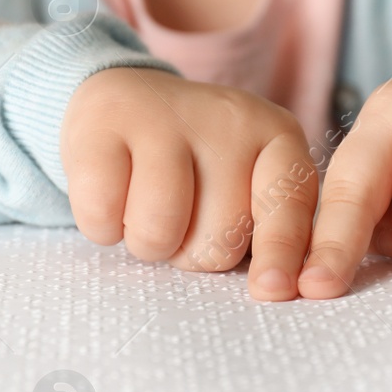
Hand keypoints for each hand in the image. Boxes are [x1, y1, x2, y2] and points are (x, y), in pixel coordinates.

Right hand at [61, 67, 317, 301]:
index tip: (272, 291)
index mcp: (278, 137)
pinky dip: (102, 225)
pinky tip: (112, 192)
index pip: (289, 204)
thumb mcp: (248, 188)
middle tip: (183, 214)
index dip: (283, 253)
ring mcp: (164, 115)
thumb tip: (277, 290)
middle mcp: (228, 119)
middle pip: (219, 241)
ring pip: (158, 234)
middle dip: (193, 251)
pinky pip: (102, 215)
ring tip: (147, 207)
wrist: (123, 100)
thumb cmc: (196, 167)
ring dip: (147, 243)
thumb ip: (273, 234)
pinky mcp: (103, 122)